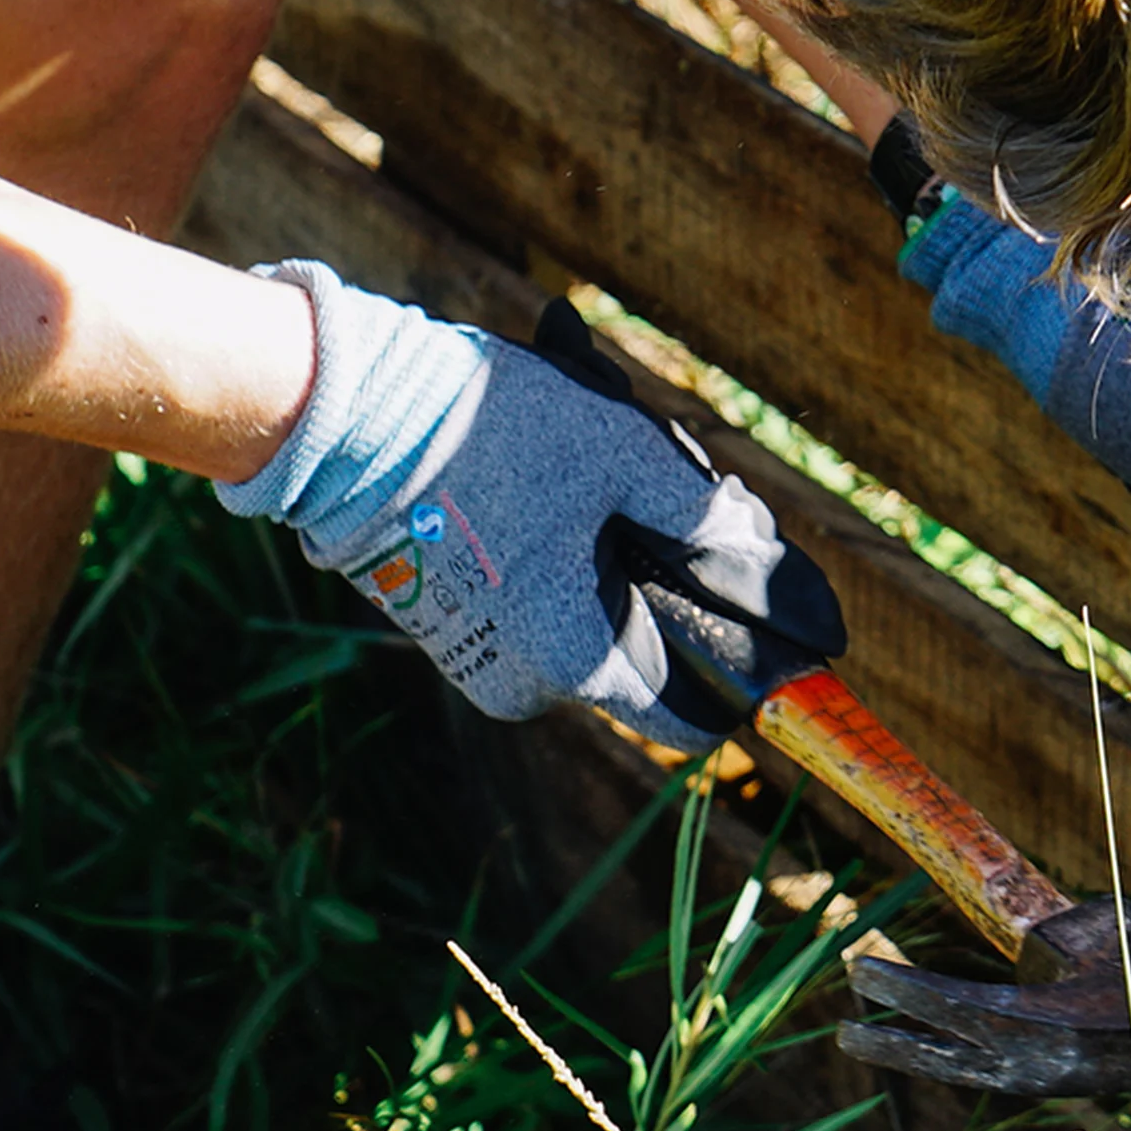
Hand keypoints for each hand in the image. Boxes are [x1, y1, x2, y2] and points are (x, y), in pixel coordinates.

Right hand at [220, 265, 844, 742]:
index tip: (783, 621)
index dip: (748, 669)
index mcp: (578, 663)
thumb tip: (766, 562)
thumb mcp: (625, 457)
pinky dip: (572, 563)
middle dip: (683, 587)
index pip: (694, 714)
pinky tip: (570, 495)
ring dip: (626, 567)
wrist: (348, 417)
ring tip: (621, 483)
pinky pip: (541, 607)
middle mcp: (527, 684)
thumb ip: (707, 516)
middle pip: (649, 654)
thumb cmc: (489, 435)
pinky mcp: (450, 623)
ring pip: (595, 624)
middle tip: (697, 503)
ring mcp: (480, 658)